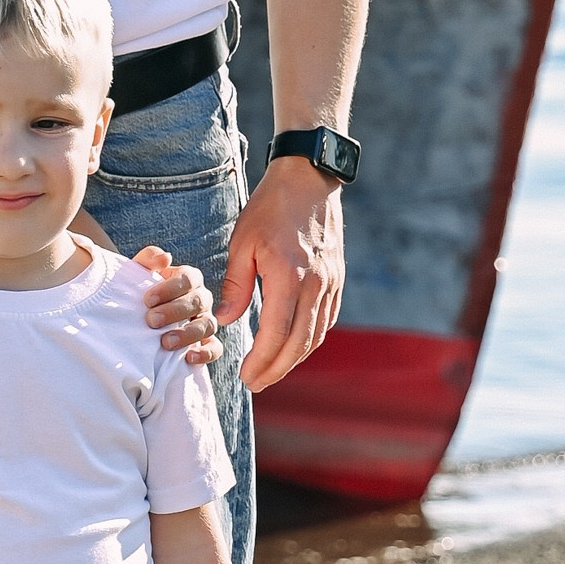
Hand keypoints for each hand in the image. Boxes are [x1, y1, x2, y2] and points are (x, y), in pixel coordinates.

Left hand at [130, 245, 219, 370]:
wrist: (136, 317)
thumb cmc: (140, 293)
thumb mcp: (139, 272)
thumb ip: (148, 259)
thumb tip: (164, 258)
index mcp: (189, 279)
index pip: (188, 279)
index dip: (169, 288)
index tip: (147, 300)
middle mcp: (201, 298)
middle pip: (198, 302)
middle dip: (174, 312)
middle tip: (151, 321)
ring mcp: (206, 321)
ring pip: (207, 325)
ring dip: (188, 334)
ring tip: (165, 342)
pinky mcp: (207, 343)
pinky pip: (215, 348)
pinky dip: (205, 353)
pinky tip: (188, 357)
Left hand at [217, 158, 343, 391]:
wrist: (310, 179)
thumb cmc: (270, 207)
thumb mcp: (242, 242)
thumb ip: (236, 284)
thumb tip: (226, 322)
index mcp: (289, 276)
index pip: (276, 333)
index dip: (261, 360)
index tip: (246, 377)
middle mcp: (316, 284)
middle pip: (299, 343)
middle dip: (277, 369)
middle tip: (257, 384)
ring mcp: (331, 283)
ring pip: (316, 335)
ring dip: (294, 358)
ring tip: (272, 371)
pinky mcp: (337, 279)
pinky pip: (326, 320)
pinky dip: (310, 339)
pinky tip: (294, 345)